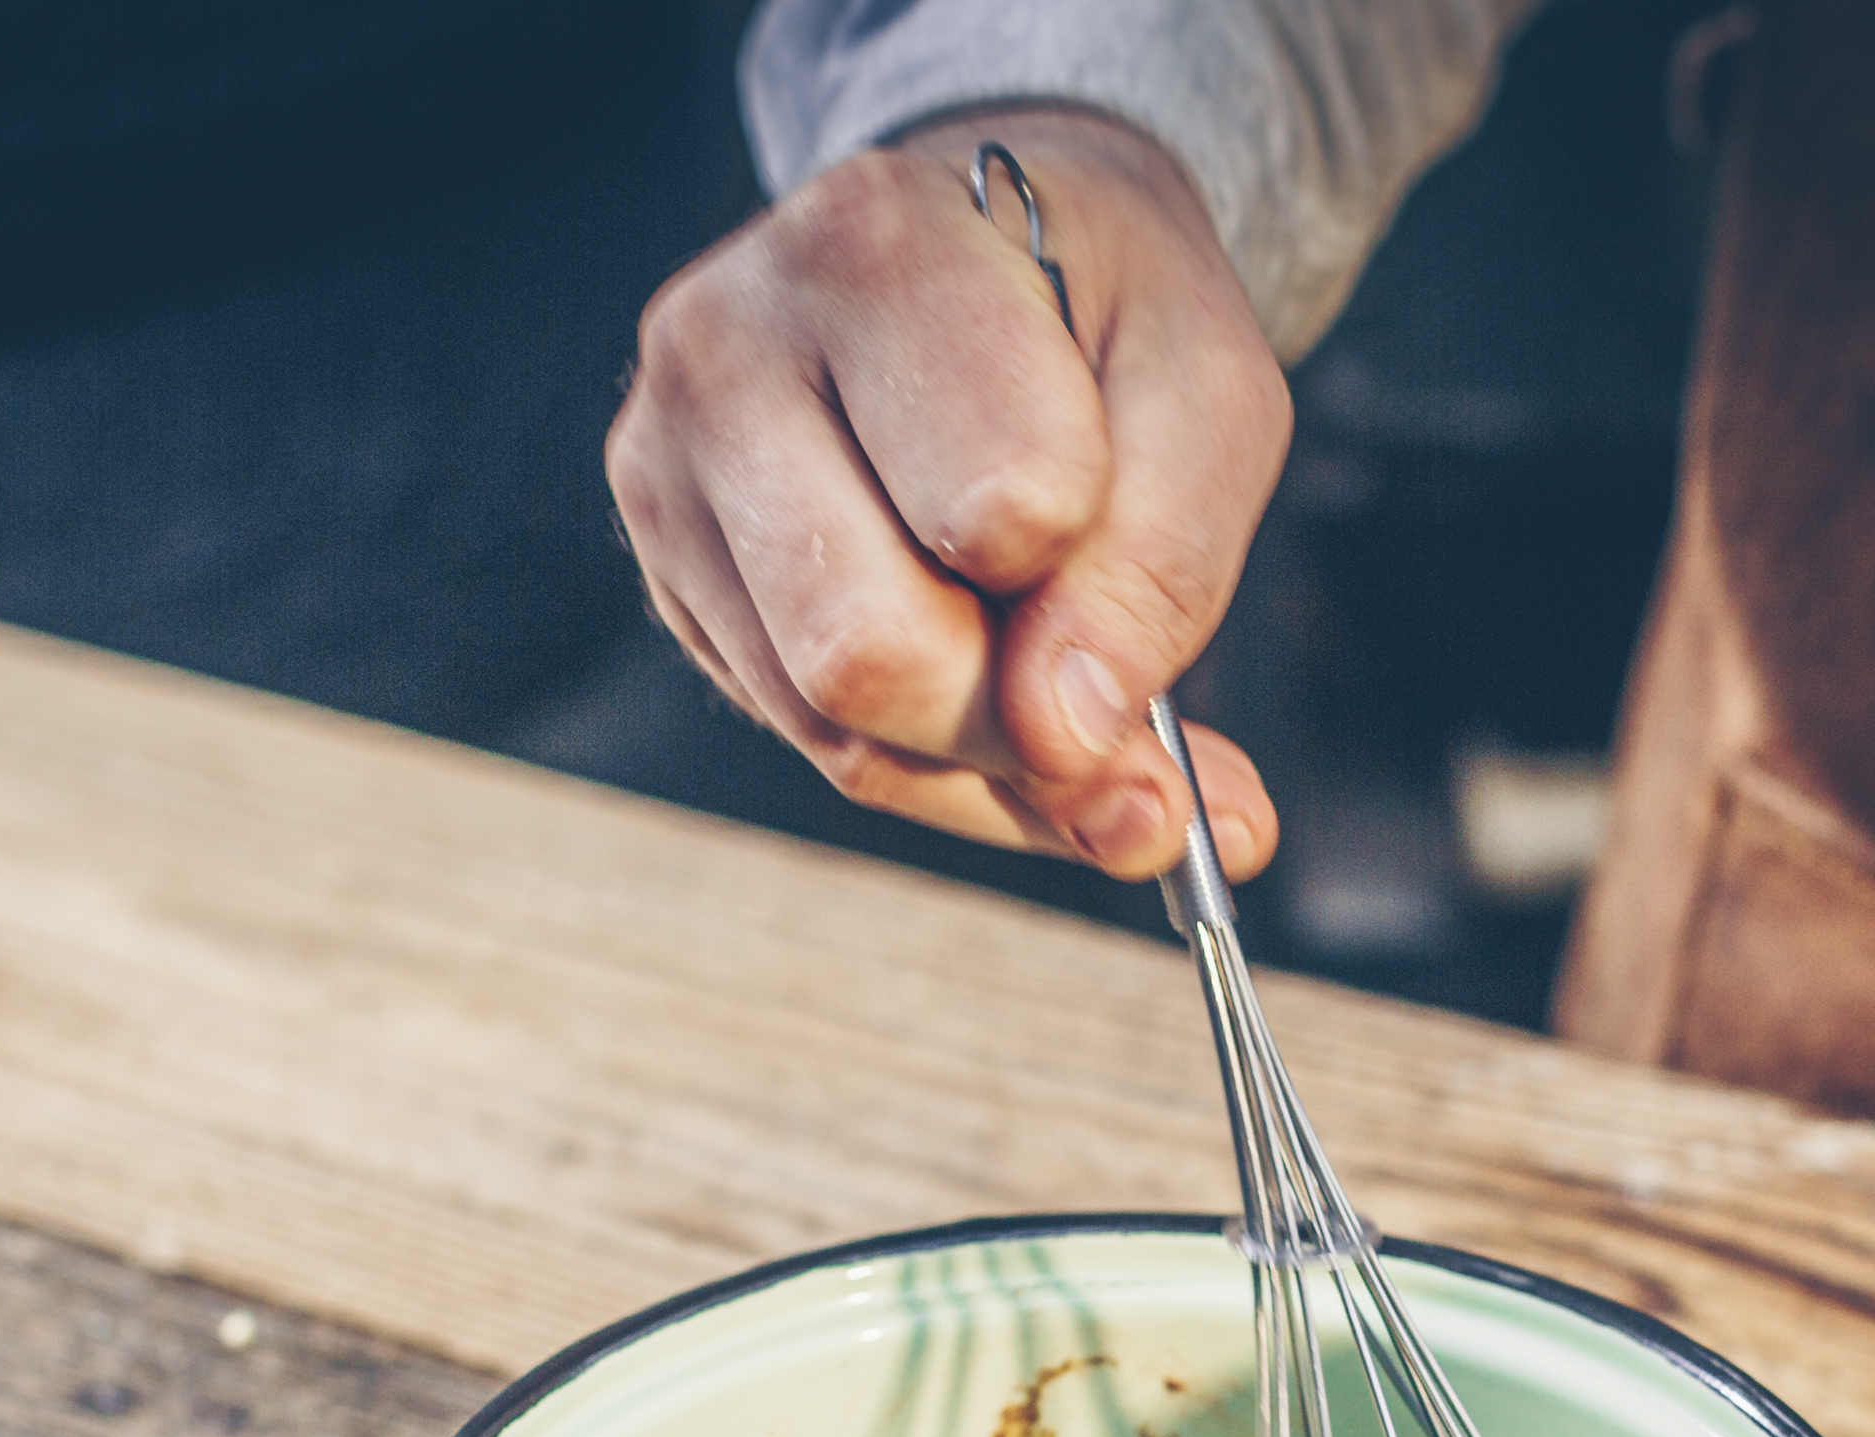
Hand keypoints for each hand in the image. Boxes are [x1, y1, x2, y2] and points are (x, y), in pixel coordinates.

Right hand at [607, 106, 1289, 882]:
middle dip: (1019, 715)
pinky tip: (982, 674)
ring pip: (832, 730)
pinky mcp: (665, 566)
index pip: (995, 517)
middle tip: (1106, 677)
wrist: (994, 241)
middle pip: (864, 655)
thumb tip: (1057, 741)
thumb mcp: (1209, 392)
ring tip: (1060, 677)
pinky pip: (810, 741)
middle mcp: (724, 350)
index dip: (1100, 575)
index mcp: (872, 250)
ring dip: (983, 755)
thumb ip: (1161, 568)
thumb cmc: (1109, 306)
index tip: (1132, 528)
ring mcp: (665, 465)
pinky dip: (931, 756)